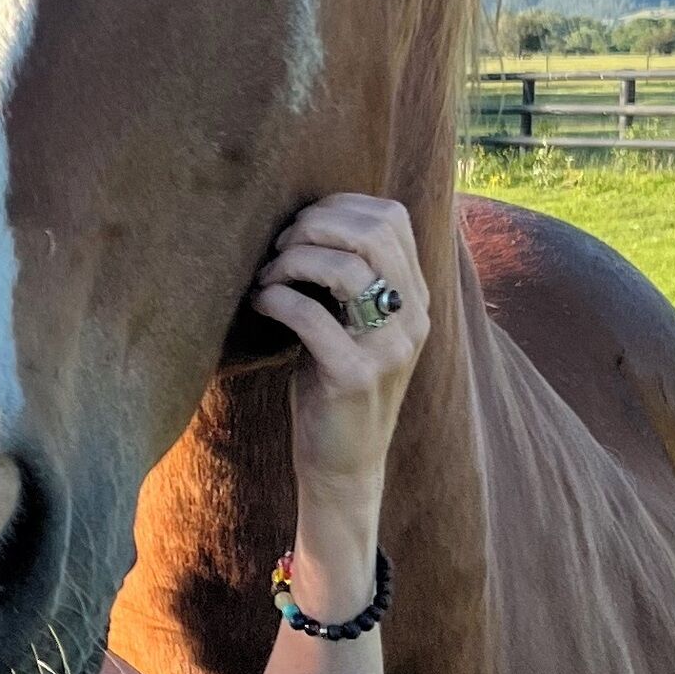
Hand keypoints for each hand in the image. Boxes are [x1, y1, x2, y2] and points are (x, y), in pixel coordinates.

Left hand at [249, 194, 431, 603]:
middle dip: (313, 227)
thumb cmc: (334, 385)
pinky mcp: (356, 377)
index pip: (392, 218)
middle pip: (373, 233)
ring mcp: (389, 349)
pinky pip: (313, 317)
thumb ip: (347, 276)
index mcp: (415, 298)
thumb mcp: (352, 323)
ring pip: (347, 269)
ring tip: (266, 277)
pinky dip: (277, 299)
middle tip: (277, 248)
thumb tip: (304, 219)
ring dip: (293, 260)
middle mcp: (412, 318)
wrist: (343, 466)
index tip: (298, 226)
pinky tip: (259, 304)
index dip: (338, 207)